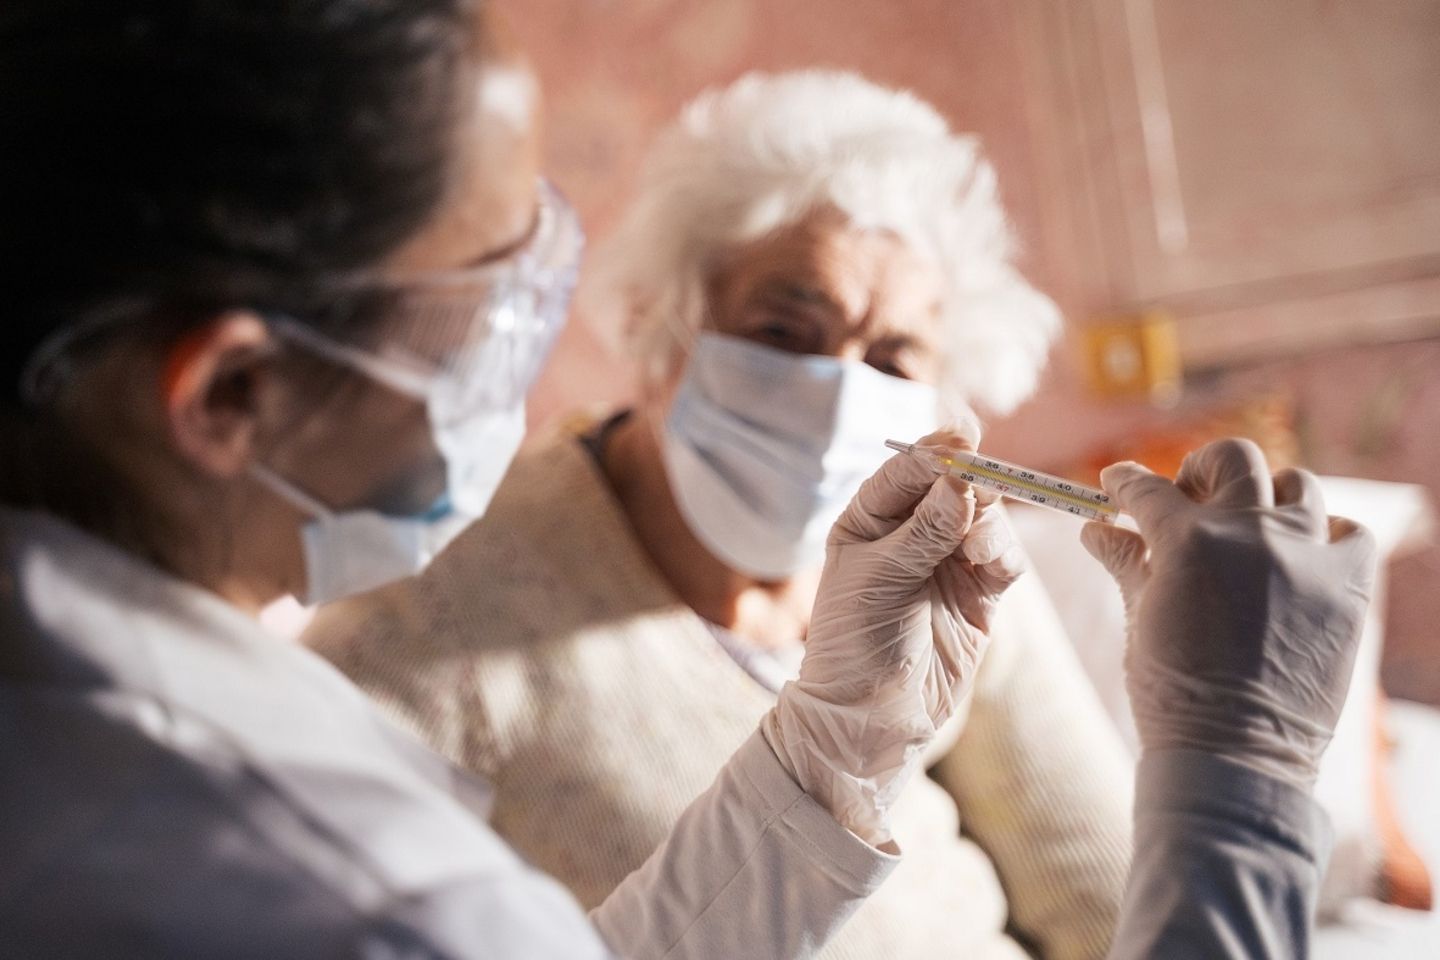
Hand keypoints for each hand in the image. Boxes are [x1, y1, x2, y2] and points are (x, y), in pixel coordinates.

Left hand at [762, 426, 1024, 845]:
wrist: (871, 720)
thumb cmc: (855, 644)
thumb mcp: (880, 579)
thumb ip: (924, 531)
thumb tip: (962, 480)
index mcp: (869, 520)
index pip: (908, 471)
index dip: (937, 451)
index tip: (964, 437)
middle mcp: (910, 534)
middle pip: (955, 486)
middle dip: (973, 481)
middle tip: (985, 482)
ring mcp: (948, 563)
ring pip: (987, 519)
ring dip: (988, 522)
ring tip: (974, 548)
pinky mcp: (980, 595)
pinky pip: (1005, 559)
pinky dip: (1004, 555)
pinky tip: (989, 567)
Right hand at [1081, 438, 1376, 788]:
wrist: (1234, 754)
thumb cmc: (1173, 693)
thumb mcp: (1140, 618)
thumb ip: (1125, 562)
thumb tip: (1094, 530)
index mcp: (1187, 541)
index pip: (1147, 489)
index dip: (1124, 482)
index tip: (1117, 484)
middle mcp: (1251, 534)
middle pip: (1231, 460)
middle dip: (1199, 471)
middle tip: (1186, 498)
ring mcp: (1305, 557)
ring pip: (1296, 486)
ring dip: (1266, 498)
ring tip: (1250, 526)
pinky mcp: (1347, 587)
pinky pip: (1350, 533)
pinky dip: (1327, 534)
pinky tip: (1304, 553)